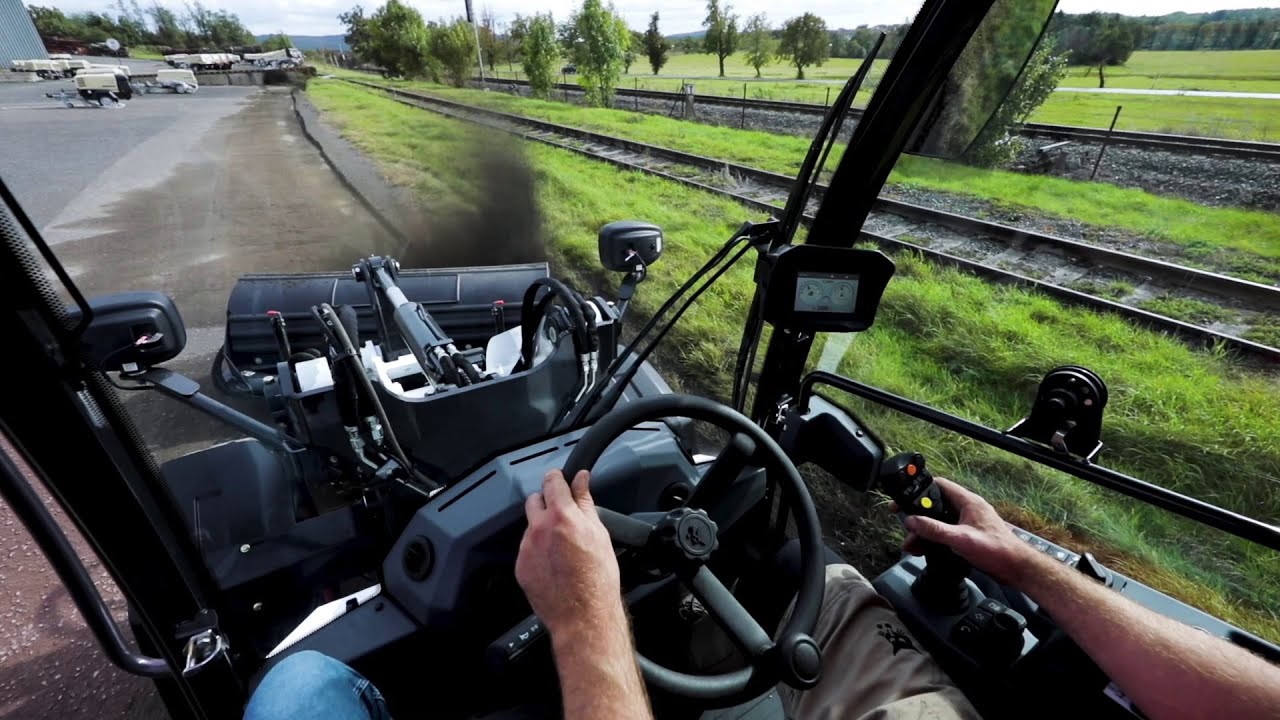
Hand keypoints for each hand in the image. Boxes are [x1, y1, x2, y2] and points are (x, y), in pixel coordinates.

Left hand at [516, 469, 623, 640]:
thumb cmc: (597, 579)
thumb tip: (581, 480)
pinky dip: (537, 551)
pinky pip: (526, 549)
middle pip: (534, 500)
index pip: (551, 482)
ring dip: (542, 529)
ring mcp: (526, 549)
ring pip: (530, 526)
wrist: (583, 616)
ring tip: (562, 548)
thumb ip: (585, 502)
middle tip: (563, 515)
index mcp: (560, 516)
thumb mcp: (599, 534)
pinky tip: (554, 564)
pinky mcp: (520, 567)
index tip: (560, 480)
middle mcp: (538, 529)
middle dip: (547, 502)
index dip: (557, 478)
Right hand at [900, 478, 1042, 585]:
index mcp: (967, 502)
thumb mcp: (960, 539)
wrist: (1016, 568)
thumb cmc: (997, 550)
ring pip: (940, 522)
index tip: (904, 500)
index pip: (939, 485)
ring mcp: (968, 523)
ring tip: (912, 545)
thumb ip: (934, 529)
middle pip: (936, 506)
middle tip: (906, 526)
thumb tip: (912, 521)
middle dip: (919, 517)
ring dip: (925, 532)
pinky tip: (926, 550)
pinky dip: (935, 540)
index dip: (919, 490)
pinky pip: (946, 533)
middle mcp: (967, 509)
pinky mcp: (969, 536)